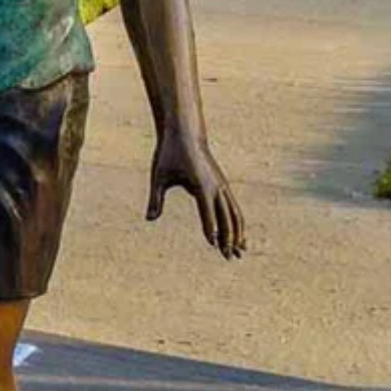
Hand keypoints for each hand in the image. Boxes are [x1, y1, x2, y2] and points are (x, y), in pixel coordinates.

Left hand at [147, 131, 245, 259]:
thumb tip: (150, 218)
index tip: (214, 244)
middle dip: (228, 238)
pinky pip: (233, 207)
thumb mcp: (159, 175)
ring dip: (238, 233)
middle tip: (229, 257)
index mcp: (201, 185)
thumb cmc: (169, 154)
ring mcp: (222, 186)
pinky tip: (238, 236)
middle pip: (226, 217)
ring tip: (240, 252)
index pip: (208, 212)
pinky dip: (237, 222)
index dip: (210, 228)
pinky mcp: (223, 184)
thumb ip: (156, 198)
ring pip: (234, 213)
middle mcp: (216, 187)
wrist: (185, 133)